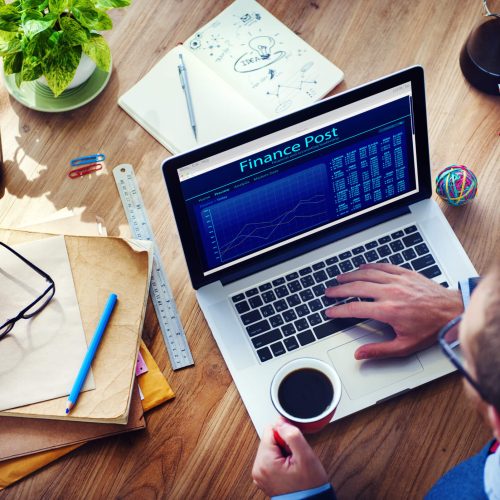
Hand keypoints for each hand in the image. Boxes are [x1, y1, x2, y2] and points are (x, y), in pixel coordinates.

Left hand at [252, 418, 327, 496]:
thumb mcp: (306, 456)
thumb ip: (292, 435)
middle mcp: (258, 468)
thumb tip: (281, 422)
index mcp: (264, 462)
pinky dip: (280, 458)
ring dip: (283, 451)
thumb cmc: (310, 486)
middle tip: (294, 458)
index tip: (293, 447)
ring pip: (271, 447)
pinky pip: (271, 457)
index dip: (285, 434)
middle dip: (284, 443)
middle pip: (269, 438)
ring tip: (292, 464)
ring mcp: (260, 474)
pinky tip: (289, 467)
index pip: (270, 429)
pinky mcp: (264, 476)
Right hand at [325, 263, 462, 359]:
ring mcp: (397, 281)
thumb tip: (360, 354)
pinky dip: (369, 266)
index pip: (355, 308)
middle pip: (356, 288)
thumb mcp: (405, 346)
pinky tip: (361, 267)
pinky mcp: (405, 273)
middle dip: (339, 290)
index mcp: (388, 311)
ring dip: (350, 276)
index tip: (330, 311)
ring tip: (339, 278)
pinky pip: (382, 266)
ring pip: (367, 274)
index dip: (339, 310)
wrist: (452, 311)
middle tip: (329, 292)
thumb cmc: (431, 328)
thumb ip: (379, 351)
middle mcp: (390, 292)